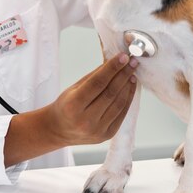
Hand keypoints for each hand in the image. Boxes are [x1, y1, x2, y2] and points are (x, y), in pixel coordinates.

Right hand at [3, 53, 137, 166]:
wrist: (59, 130)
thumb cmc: (65, 106)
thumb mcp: (73, 88)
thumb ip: (94, 77)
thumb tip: (113, 62)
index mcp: (73, 106)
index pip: (97, 83)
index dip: (112, 68)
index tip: (123, 57)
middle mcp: (85, 120)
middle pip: (110, 93)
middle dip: (123, 75)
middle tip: (133, 62)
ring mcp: (98, 130)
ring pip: (119, 104)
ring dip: (128, 86)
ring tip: (132, 73)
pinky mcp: (107, 135)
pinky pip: (121, 114)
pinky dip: (128, 99)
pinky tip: (129, 87)